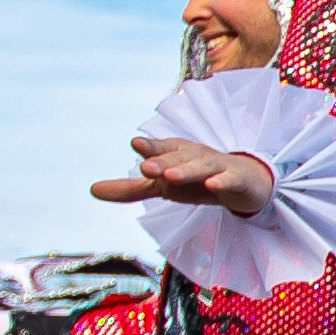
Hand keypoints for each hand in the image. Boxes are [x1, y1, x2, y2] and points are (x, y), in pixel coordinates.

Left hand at [93, 137, 274, 214]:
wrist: (244, 183)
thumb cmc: (198, 179)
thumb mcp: (163, 186)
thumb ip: (130, 189)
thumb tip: (92, 190)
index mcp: (176, 153)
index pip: (161, 149)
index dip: (150, 148)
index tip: (135, 144)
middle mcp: (195, 155)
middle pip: (178, 157)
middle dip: (163, 160)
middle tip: (146, 167)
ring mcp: (217, 166)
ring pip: (201, 166)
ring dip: (187, 170)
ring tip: (171, 176)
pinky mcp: (236, 179)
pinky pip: (229, 179)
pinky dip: (222, 181)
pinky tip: (213, 185)